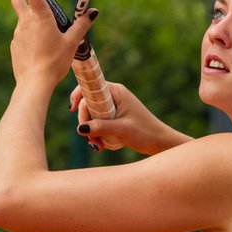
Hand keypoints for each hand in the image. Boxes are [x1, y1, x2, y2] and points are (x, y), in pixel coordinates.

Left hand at [9, 0, 97, 92]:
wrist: (34, 84)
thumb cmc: (55, 62)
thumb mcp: (72, 43)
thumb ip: (81, 26)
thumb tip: (94, 12)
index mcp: (41, 17)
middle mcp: (26, 21)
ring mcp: (18, 33)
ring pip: (23, 19)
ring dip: (31, 18)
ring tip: (47, 36)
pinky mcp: (15, 45)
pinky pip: (22, 35)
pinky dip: (30, 36)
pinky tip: (40, 50)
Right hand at [69, 82, 191, 154]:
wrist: (159, 142)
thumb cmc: (145, 132)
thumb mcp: (121, 130)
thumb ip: (101, 127)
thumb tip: (80, 127)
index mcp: (116, 92)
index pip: (90, 86)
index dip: (78, 95)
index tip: (71, 109)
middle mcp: (113, 96)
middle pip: (87, 103)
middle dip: (85, 121)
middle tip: (90, 138)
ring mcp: (113, 107)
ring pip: (91, 115)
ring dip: (91, 131)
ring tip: (98, 145)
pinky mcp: (113, 117)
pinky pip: (98, 122)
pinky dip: (97, 134)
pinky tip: (102, 145)